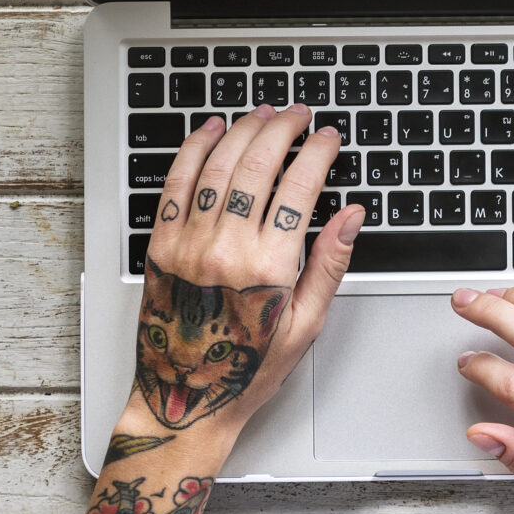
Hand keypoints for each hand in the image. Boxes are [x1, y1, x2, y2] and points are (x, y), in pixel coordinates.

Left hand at [126, 104, 364, 453]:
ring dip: (243, 131)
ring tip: (262, 115)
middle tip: (298, 116)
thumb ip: (329, 263)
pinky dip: (194, 149)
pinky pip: (176, 183)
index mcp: (269, 268)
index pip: (300, 187)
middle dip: (283, 130)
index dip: (317, 152)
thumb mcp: (306, 323)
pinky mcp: (161, 245)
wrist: (184, 398)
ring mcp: (189, 243)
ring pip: (218, 165)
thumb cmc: (246, 368)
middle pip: (258, 164)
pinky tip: (210, 132)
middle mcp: (226, 249)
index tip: (327, 138)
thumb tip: (352, 217)